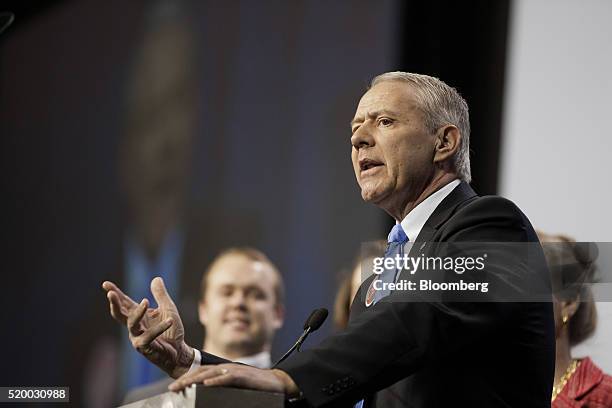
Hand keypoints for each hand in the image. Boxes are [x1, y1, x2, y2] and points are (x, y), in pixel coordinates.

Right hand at [102, 277, 193, 377]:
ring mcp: (137, 337)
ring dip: (138, 312)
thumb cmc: (172, 330)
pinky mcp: (144, 347)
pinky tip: (170, 321)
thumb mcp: (168, 308)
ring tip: (145, 301)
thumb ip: (161, 295)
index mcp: (138, 315)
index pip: (124, 303)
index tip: (105, 284)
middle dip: (114, 303)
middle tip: (110, 294)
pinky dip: (160, 327)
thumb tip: (156, 278)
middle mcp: (134, 326)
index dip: (115, 293)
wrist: (179, 351)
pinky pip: (151, 335)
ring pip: (132, 323)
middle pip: (120, 314)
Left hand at [168, 364, 299, 396]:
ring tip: (183, 386)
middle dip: (185, 379)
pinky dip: (216, 380)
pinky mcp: (244, 377)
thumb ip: (222, 388)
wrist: (277, 382)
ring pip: (211, 373)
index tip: (174, 386)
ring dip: (195, 379)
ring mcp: (235, 371)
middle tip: (171, 388)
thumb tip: (206, 393)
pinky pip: (228, 378)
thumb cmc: (256, 386)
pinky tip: (206, 384)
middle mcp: (227, 368)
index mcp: (224, 370)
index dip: (187, 377)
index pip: (201, 372)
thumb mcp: (235, 387)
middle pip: (202, 371)